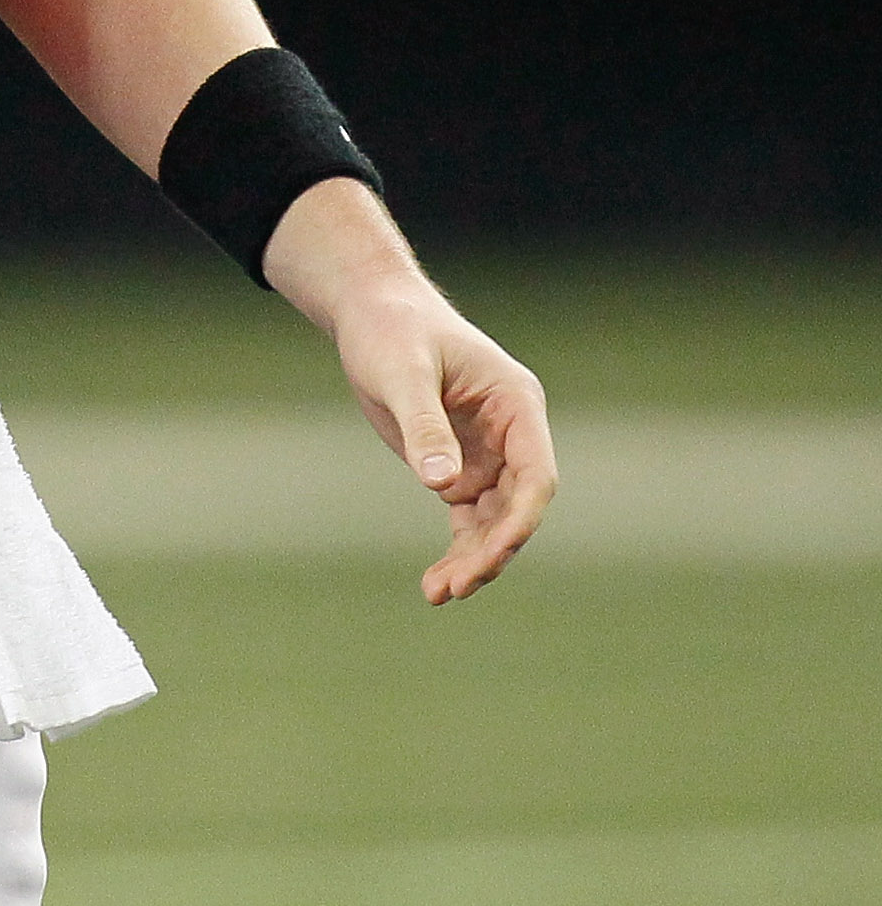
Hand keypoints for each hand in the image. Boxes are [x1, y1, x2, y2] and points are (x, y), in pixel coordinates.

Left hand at [328, 274, 557, 603]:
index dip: (520, 520)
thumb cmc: (392, 329)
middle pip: (516, 508)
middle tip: (455, 586)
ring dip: (471, 560)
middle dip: (490, 551)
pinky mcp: (457, 467)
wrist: (369, 313)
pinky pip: (467, 520)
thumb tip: (442, 484)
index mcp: (516, 404)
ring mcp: (487, 454)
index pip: (536, 475)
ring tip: (437, 592)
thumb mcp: (404, 371)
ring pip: (492, 522)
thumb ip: (425, 423)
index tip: (492, 554)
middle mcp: (511, 435)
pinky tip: (436, 584)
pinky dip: (456, 551)